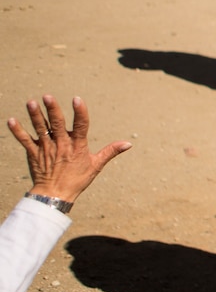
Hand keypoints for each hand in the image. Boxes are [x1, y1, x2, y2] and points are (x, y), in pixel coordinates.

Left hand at [7, 95, 131, 203]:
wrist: (55, 195)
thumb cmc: (77, 180)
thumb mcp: (96, 166)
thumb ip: (111, 152)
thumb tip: (129, 143)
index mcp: (77, 146)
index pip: (80, 126)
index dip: (79, 112)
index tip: (76, 99)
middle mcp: (61, 145)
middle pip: (56, 124)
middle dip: (52, 110)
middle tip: (47, 97)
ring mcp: (46, 149)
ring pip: (40, 129)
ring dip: (35, 116)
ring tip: (31, 103)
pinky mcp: (33, 154)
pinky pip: (24, 140)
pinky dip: (17, 131)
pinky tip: (11, 120)